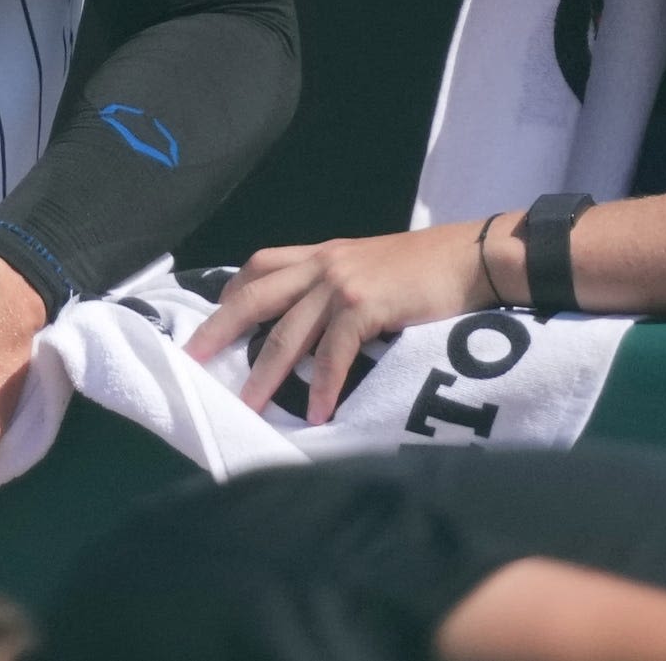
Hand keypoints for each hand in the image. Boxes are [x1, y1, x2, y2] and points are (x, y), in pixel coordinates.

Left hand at [183, 223, 494, 423]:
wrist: (472, 257)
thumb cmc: (424, 268)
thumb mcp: (366, 265)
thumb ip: (333, 284)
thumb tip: (310, 316)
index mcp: (318, 254)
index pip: (258, 269)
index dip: (231, 297)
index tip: (210, 325)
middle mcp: (321, 264)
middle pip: (254, 299)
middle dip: (220, 332)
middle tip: (193, 360)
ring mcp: (341, 283)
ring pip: (288, 332)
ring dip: (266, 374)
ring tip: (248, 405)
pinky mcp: (366, 305)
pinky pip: (335, 351)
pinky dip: (322, 384)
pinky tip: (316, 411)